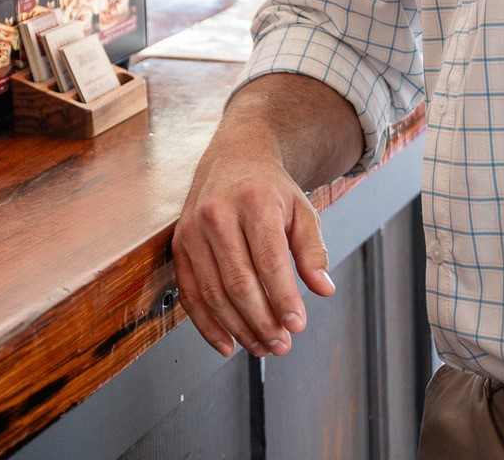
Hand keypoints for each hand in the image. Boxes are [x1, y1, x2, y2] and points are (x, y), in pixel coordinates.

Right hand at [173, 122, 333, 357]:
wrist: (233, 158)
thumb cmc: (269, 188)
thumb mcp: (302, 210)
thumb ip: (313, 250)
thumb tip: (323, 289)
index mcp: (254, 202)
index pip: (270, 260)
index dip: (283, 298)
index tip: (297, 325)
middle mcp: (218, 214)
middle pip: (239, 281)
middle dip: (262, 321)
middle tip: (281, 344)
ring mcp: (193, 229)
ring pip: (213, 292)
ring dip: (238, 327)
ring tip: (261, 346)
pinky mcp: (179, 244)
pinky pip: (189, 293)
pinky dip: (206, 324)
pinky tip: (227, 343)